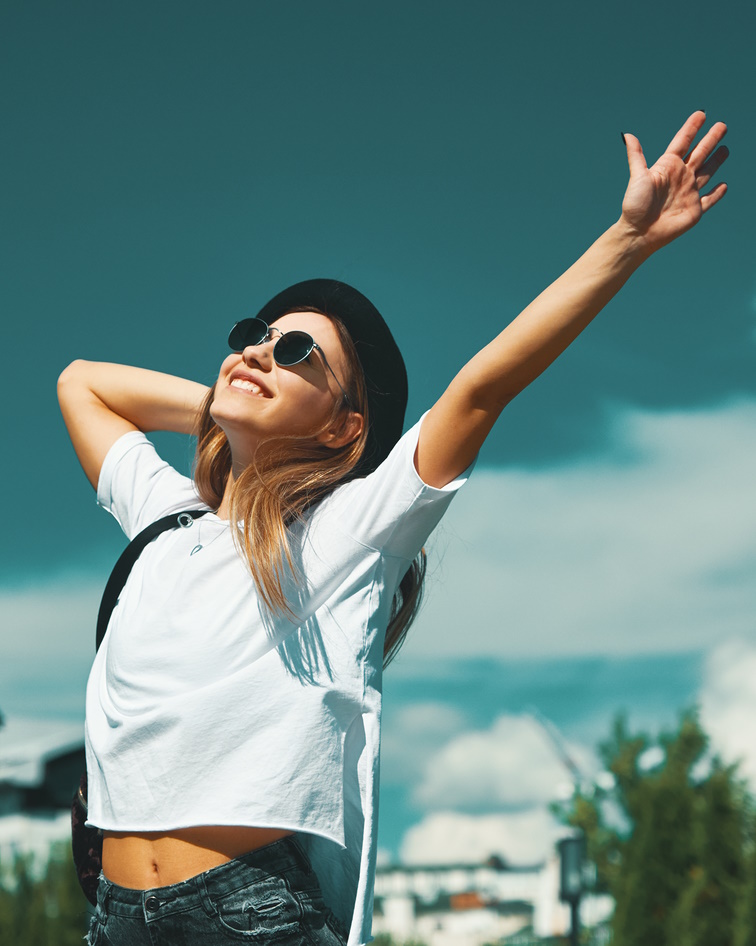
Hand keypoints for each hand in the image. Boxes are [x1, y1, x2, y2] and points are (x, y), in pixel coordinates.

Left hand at [620, 110, 727, 251]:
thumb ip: (636, 156)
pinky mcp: (695, 210)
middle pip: (700, 153)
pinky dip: (717, 193)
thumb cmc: (635, 205)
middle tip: (722, 125)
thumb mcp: (637, 177)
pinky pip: (709, 199)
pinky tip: (724, 185)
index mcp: (668, 166)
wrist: (639, 233)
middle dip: (711, 139)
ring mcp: (689, 193)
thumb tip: (627, 135)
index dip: (692, 128)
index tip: (701, 114)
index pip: (683, 142)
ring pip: (707, 172)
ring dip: (717, 161)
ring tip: (725, 149)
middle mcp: (680, 177)